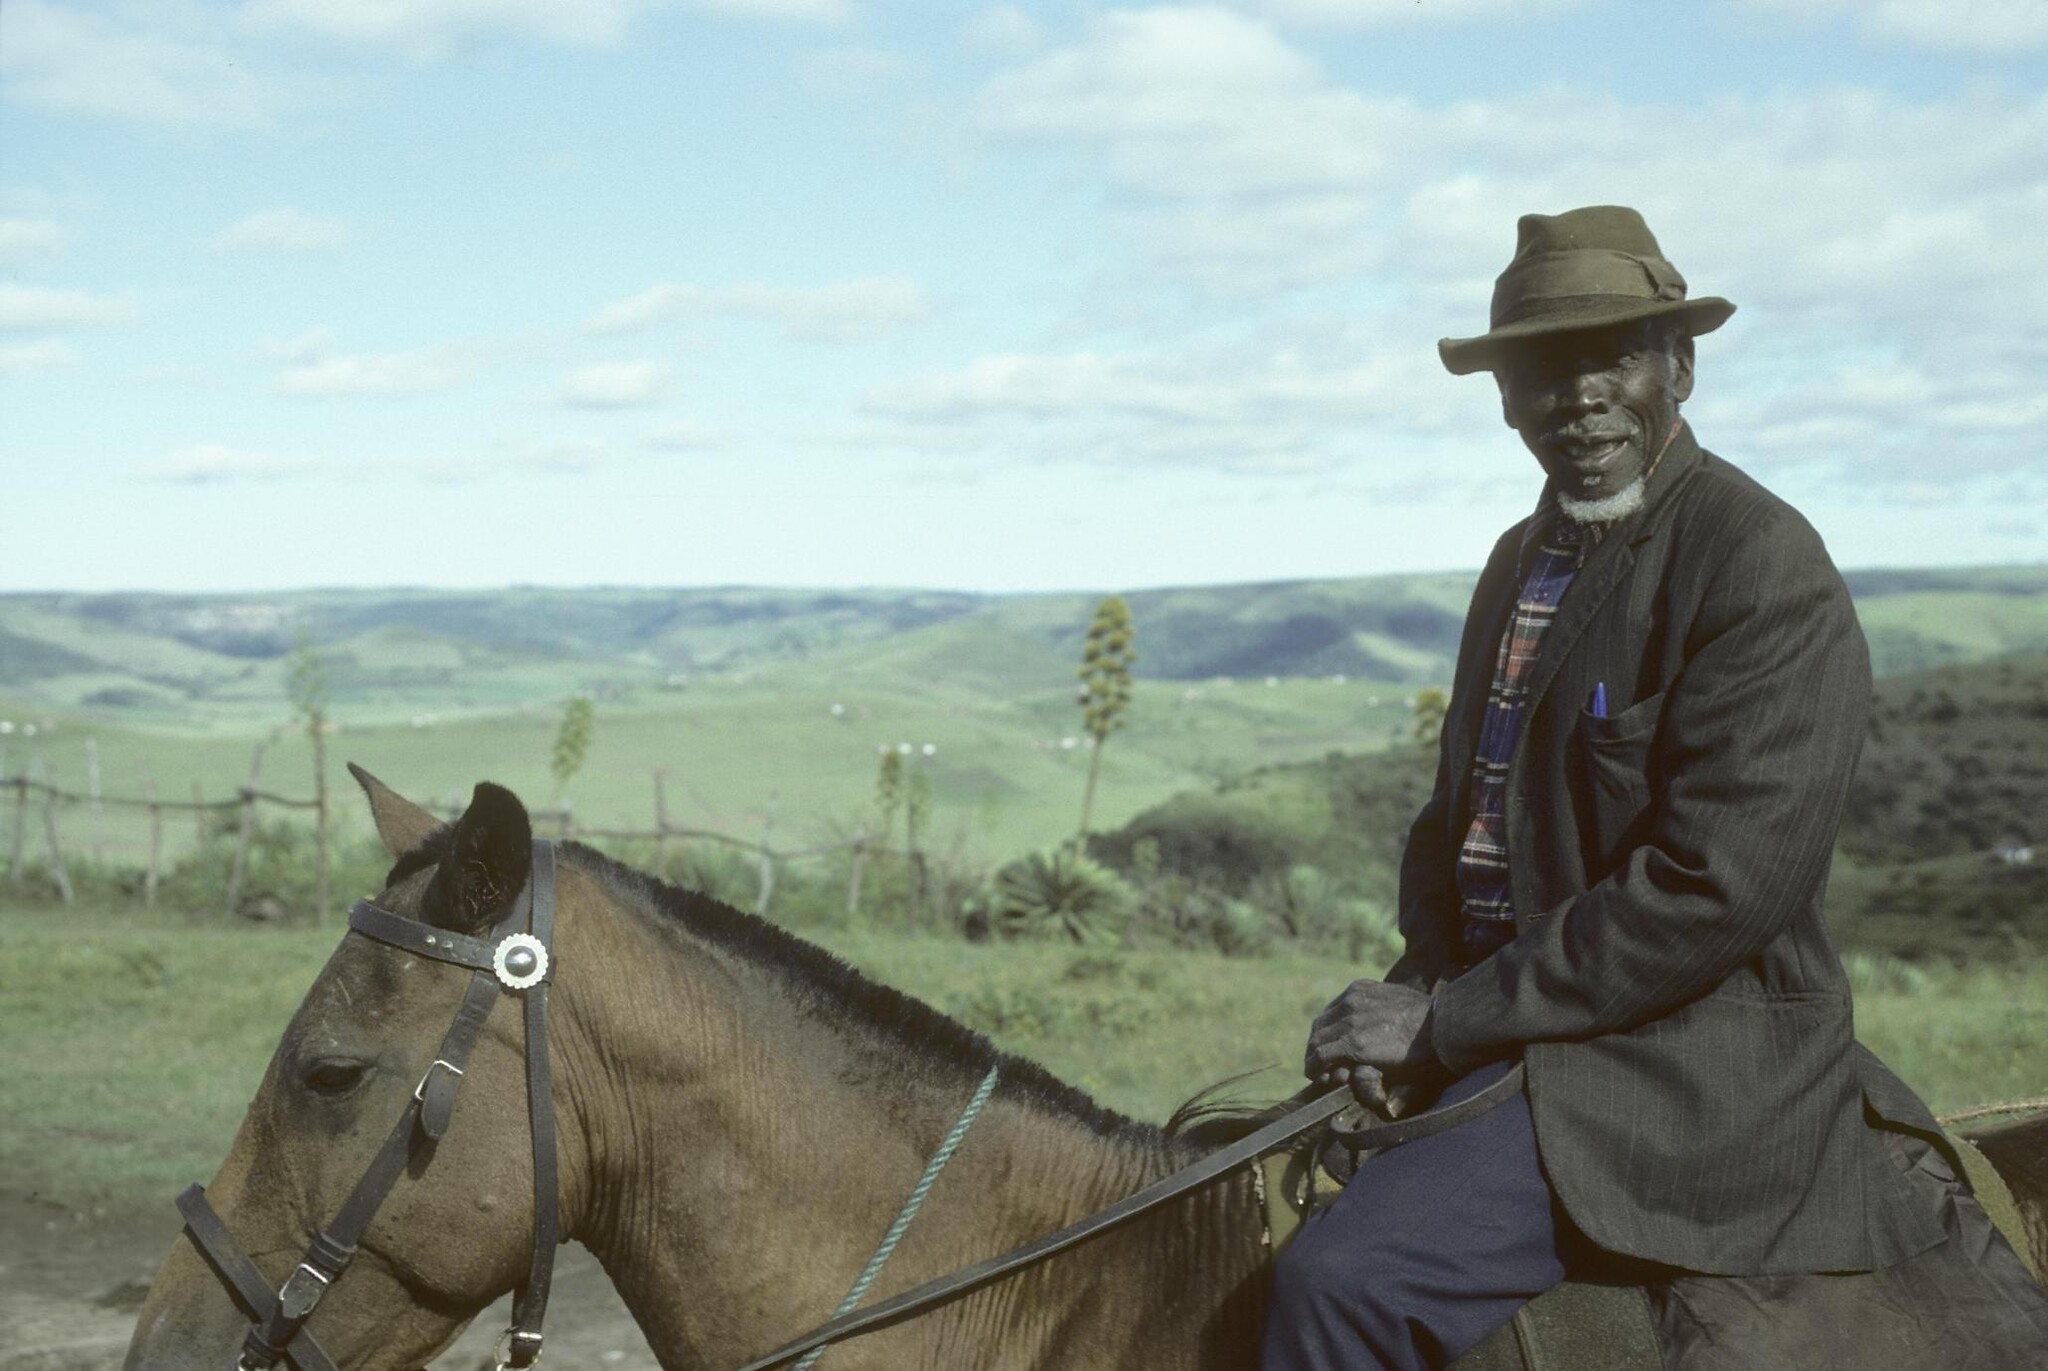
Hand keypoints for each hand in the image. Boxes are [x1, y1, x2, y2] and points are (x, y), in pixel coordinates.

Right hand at [1303, 979, 1440, 1111]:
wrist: (1443, 1020)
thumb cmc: (1425, 1056)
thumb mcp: (1406, 1080)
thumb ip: (1383, 1093)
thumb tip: (1384, 1109)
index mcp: (1357, 1044)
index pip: (1318, 1055)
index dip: (1313, 1068)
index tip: (1314, 1075)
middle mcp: (1350, 1018)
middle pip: (1316, 1036)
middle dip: (1314, 1053)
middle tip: (1318, 1064)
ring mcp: (1355, 998)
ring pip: (1323, 1018)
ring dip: (1321, 1035)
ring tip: (1327, 1048)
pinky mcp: (1361, 987)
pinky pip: (1336, 1003)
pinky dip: (1332, 1017)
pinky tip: (1340, 1027)